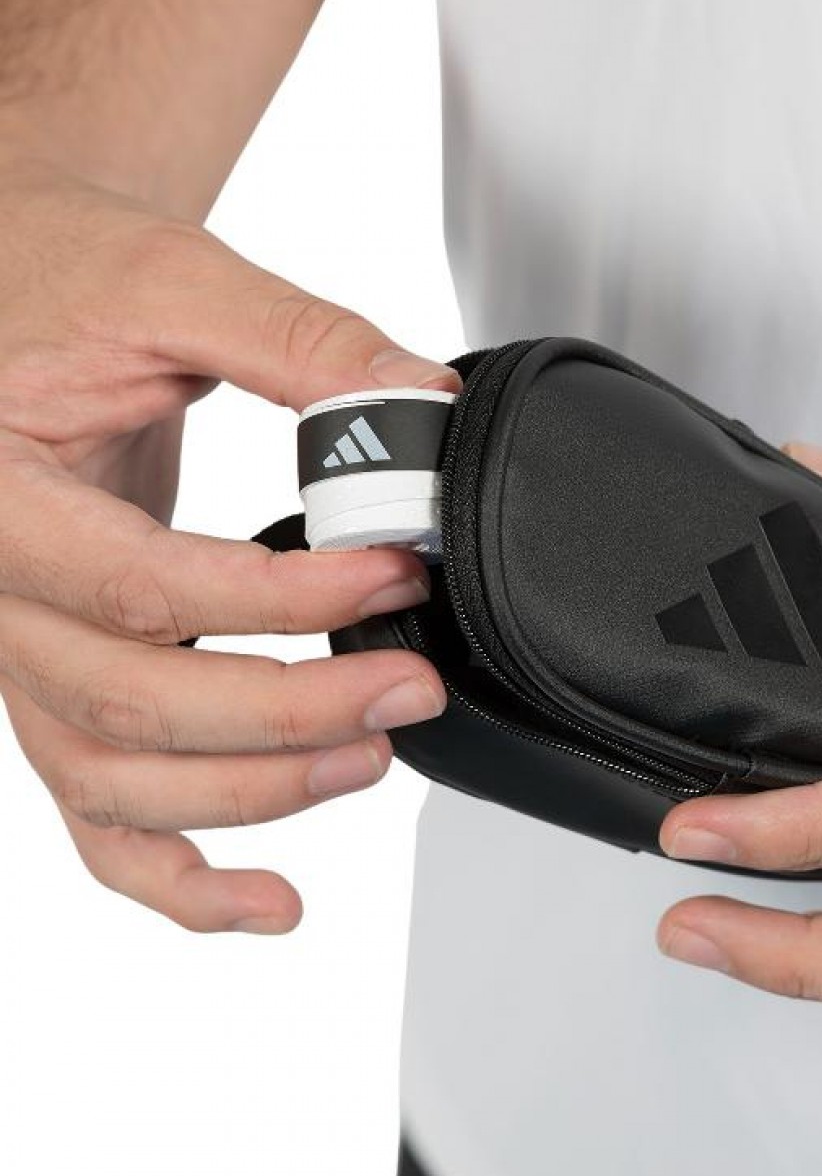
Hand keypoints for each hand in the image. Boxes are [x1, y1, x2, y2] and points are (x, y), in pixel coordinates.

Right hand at [0, 154, 458, 933]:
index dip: (282, 602)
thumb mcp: (177, 280)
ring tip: (371, 761)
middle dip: (291, 713)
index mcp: (1, 496)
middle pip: (131, 707)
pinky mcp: (61, 676)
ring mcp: (22, 650)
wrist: (16, 286)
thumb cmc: (62, 275)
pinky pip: (96, 809)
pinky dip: (178, 874)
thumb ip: (300, 342)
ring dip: (251, 795)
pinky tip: (273, 900)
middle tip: (412, 685)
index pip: (143, 587)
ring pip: (114, 779)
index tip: (394, 570)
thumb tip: (426, 405)